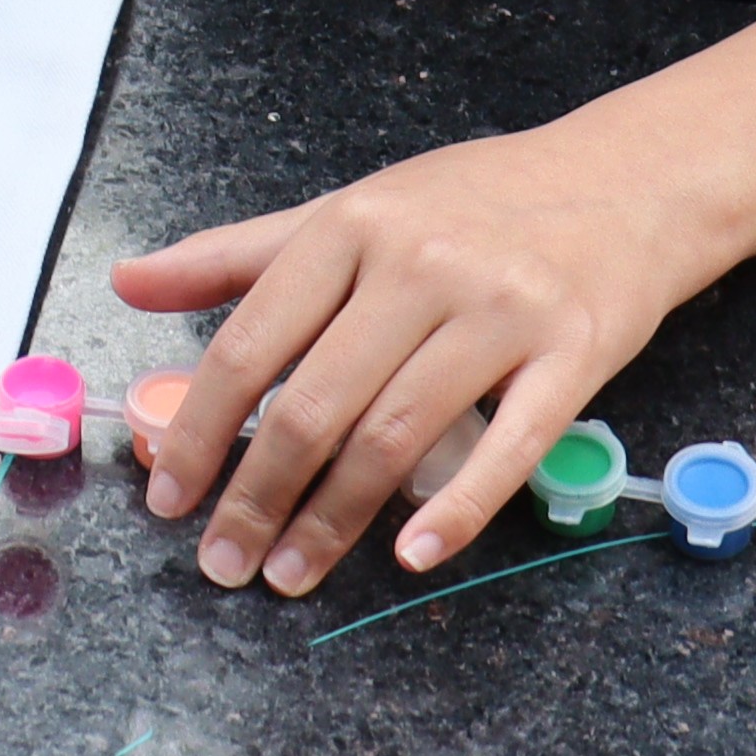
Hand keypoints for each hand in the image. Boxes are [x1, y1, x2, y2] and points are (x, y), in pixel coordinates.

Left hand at [104, 0, 755, 597]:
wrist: (627, 181)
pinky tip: (413, 558)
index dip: (200, 428)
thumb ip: (237, 255)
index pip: (250, 343)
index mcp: (349, 227)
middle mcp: (418, 264)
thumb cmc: (472, 204)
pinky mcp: (573, 354)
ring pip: (397, 435)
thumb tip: (128, 282)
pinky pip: (508, 447)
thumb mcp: (351, 211)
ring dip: (335, 519)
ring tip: (293, 574)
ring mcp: (499, 311)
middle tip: (223, 562)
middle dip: (257, 496)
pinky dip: (457, 511)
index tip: (168, 496)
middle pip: (316, 403)